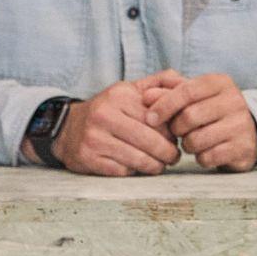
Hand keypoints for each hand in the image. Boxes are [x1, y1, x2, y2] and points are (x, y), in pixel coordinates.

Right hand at [53, 79, 178, 176]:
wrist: (68, 128)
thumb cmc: (109, 110)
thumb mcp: (130, 90)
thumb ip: (160, 83)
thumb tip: (188, 83)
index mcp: (119, 96)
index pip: (159, 119)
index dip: (172, 132)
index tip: (176, 138)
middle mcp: (104, 115)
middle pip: (150, 141)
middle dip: (168, 153)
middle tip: (173, 157)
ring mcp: (94, 137)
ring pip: (138, 159)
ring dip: (155, 166)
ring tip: (160, 165)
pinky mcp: (88, 158)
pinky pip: (122, 171)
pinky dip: (134, 172)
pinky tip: (137, 167)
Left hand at [144, 72, 256, 172]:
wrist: (249, 133)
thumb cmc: (212, 111)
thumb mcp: (195, 96)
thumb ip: (169, 92)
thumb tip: (146, 96)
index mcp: (221, 83)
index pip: (187, 91)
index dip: (164, 105)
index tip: (150, 118)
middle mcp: (235, 101)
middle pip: (189, 116)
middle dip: (176, 128)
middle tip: (178, 131)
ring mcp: (241, 125)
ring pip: (197, 139)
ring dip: (187, 145)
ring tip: (193, 141)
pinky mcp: (243, 148)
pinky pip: (208, 157)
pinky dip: (201, 157)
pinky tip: (206, 151)